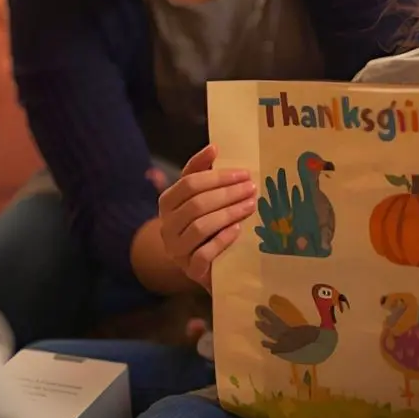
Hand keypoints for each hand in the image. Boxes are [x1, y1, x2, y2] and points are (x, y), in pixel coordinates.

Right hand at [157, 145, 256, 289]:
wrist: (198, 263)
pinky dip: (221, 240)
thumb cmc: (202, 222)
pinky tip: (237, 229)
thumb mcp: (200, 197)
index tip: (243, 173)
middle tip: (252, 188)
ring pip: (199, 227)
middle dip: (227, 194)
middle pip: (196, 204)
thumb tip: (214, 147)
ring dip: (228, 213)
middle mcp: (166, 226)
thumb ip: (202, 172)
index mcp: (167, 202)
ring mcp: (176, 249)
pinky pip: (203, 254)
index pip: (189, 183)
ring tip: (250, 205)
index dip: (217, 177)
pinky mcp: (189, 270)